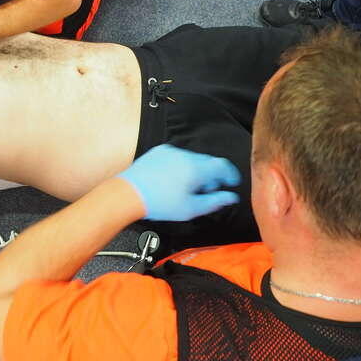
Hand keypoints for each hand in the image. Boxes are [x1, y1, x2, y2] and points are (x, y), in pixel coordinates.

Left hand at [118, 144, 240, 221]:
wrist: (129, 194)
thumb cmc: (160, 204)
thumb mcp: (191, 209)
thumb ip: (215, 202)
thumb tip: (230, 197)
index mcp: (195, 168)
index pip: (222, 165)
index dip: (230, 174)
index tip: (231, 182)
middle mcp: (184, 155)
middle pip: (207, 162)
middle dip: (210, 176)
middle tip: (205, 192)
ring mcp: (170, 151)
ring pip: (192, 159)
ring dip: (195, 171)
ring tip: (185, 189)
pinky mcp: (159, 151)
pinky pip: (177, 157)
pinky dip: (180, 167)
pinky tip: (172, 181)